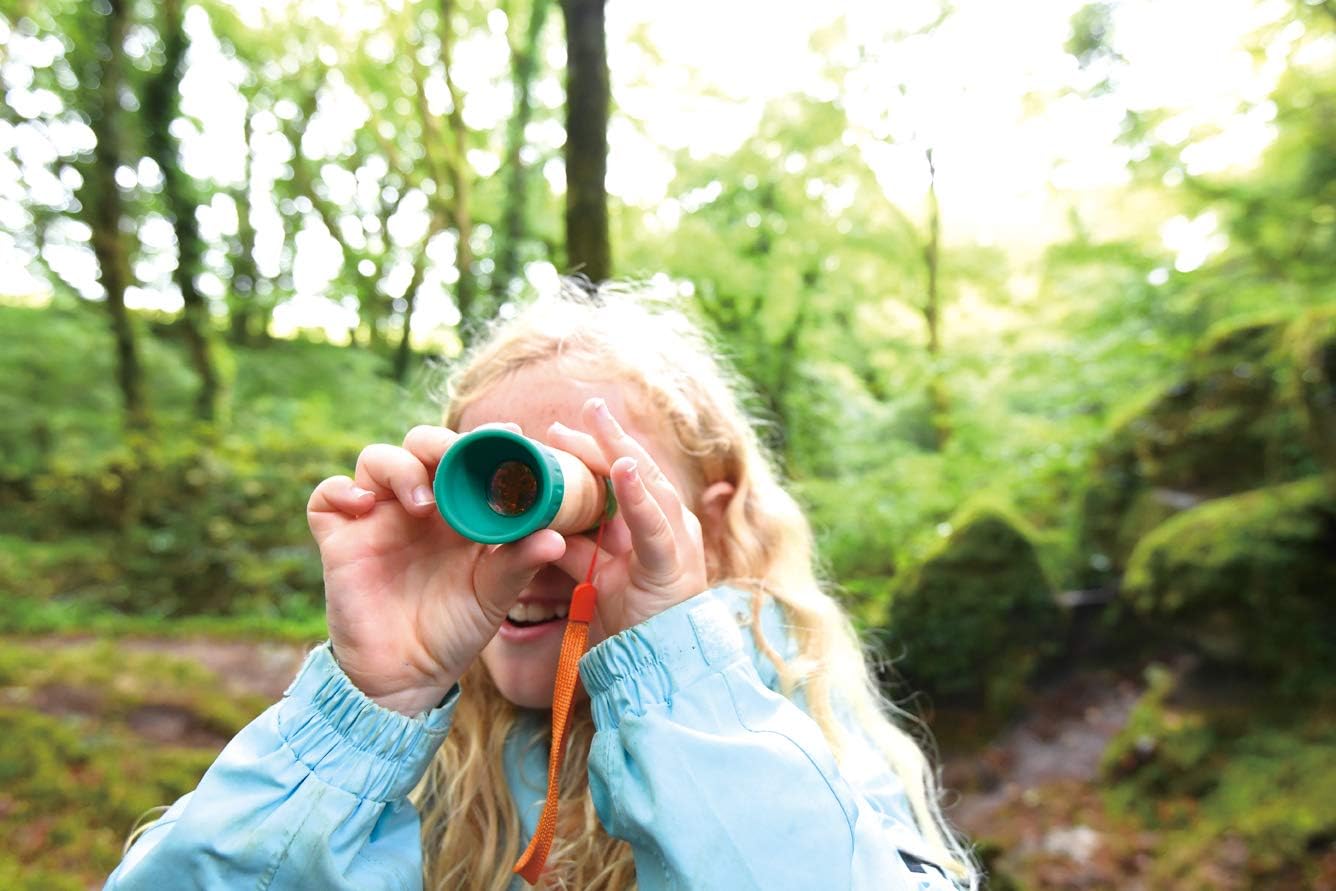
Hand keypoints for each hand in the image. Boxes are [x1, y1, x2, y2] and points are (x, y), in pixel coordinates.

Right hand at [307, 424, 565, 714]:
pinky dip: (342, 490)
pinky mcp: (341, 539)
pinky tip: (365, 505)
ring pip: (377, 459)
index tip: (512, 434)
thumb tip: (557, 538)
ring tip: (423, 502)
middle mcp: (418, 504)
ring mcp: (377, 518)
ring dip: (400, 468)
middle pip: (421, 445)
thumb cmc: (455, 630)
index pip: (468, 456)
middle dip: (439, 443)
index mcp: (459, 508)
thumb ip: (520, 563)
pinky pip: (327, 496)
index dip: (487, 439)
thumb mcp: (494, 595)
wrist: (408, 677)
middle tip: (457, 458)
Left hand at [545, 397, 708, 634]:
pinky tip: (620, 467)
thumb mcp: (593, 577)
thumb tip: (540, 523)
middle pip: (634, 469)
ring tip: (597, 420)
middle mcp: (670, 524)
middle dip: (605, 437)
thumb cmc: (631, 623)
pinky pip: (655, 523)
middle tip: (583, 407)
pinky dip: (637, 495)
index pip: (622, 476)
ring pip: (647, 484)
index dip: (594, 450)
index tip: (558, 431)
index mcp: (651, 524)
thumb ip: (576, 548)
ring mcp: (677, 539)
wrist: (659, 667)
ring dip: (619, 451)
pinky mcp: (674, 562)